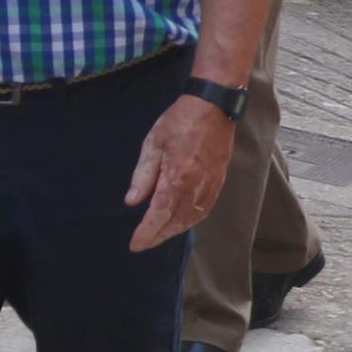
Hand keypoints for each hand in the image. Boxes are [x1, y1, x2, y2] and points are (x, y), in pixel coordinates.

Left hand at [123, 95, 235, 254]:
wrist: (213, 106)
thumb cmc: (179, 121)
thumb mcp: (153, 143)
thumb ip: (143, 175)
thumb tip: (132, 202)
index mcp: (177, 176)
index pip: (160, 214)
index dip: (147, 232)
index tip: (135, 244)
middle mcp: (196, 186)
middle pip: (176, 221)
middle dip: (159, 235)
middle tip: (143, 243)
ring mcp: (211, 184)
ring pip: (192, 218)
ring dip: (175, 230)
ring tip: (159, 235)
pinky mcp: (219, 181)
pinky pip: (205, 209)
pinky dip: (191, 220)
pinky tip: (182, 221)